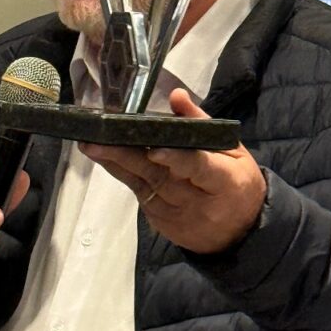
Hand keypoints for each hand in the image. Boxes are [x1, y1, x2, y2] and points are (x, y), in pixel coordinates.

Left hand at [79, 88, 265, 253]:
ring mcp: (176, 215)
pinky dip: (124, 174)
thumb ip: (201, 123)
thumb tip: (176, 95)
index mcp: (224, 181)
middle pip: (159, 176)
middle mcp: (197, 201)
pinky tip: (106, 157)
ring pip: (142, 185)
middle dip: (126, 157)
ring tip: (91, 145)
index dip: (175, 159)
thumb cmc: (236, 181)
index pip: (198, 168)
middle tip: (97, 141)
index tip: (153, 149)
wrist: (239, 234)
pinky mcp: (159, 222)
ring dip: (115, 164)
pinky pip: (140, 194)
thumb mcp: (231, 150)